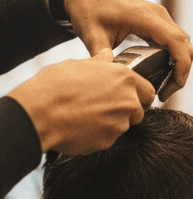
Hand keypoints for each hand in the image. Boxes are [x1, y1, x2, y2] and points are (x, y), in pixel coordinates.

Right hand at [9, 51, 155, 154]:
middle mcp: (128, 101)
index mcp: (124, 78)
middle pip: (138, 111)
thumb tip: (107, 56)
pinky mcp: (108, 141)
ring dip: (109, 124)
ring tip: (85, 115)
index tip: (131, 98)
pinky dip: (97, 136)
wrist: (39, 113)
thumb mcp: (77, 65)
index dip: (139, 96)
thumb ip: (99, 63)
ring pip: (121, 126)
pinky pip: (107, 139)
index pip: (148, 91)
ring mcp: (119, 123)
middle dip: (125, 112)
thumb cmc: (55, 86)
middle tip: (102, 108)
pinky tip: (79, 126)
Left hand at [54, 0, 192, 100]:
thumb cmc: (88, 8)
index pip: (177, 42)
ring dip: (178, 63)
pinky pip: (173, 38)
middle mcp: (157, 14)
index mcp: (145, 17)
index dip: (182, 66)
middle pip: (185, 44)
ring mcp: (158, 15)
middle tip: (164, 93)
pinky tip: (158, 70)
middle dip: (181, 70)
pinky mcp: (155, 19)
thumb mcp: (92, 34)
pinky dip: (173, 55)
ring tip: (162, 84)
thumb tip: (111, 79)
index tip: (173, 86)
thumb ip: (101, 56)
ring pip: (182, 42)